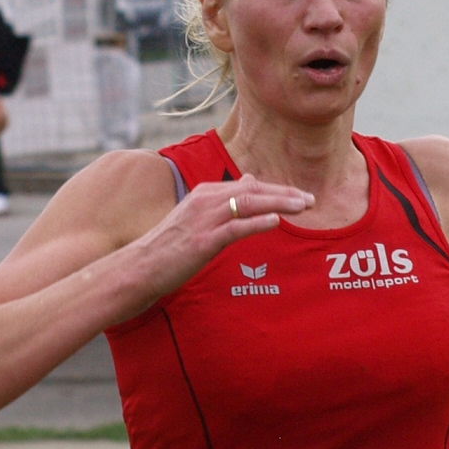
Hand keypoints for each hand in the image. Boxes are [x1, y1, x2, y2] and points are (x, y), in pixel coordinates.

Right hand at [117, 176, 313, 306]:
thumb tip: (250, 181)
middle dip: (284, 193)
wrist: (138, 267)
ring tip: (302, 206)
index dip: (276, 189)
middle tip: (310, 198)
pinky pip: (234, 228)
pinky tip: (275, 221)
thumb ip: (223, 201)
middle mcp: (205, 201)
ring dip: (278, 203)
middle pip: (252, 190)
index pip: (248, 186)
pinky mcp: (202, 240)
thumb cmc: (167, 247)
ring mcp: (204, 219)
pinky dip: (256, 222)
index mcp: (204, 193)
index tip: (298, 194)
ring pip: (248, 203)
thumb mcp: (195, 218)